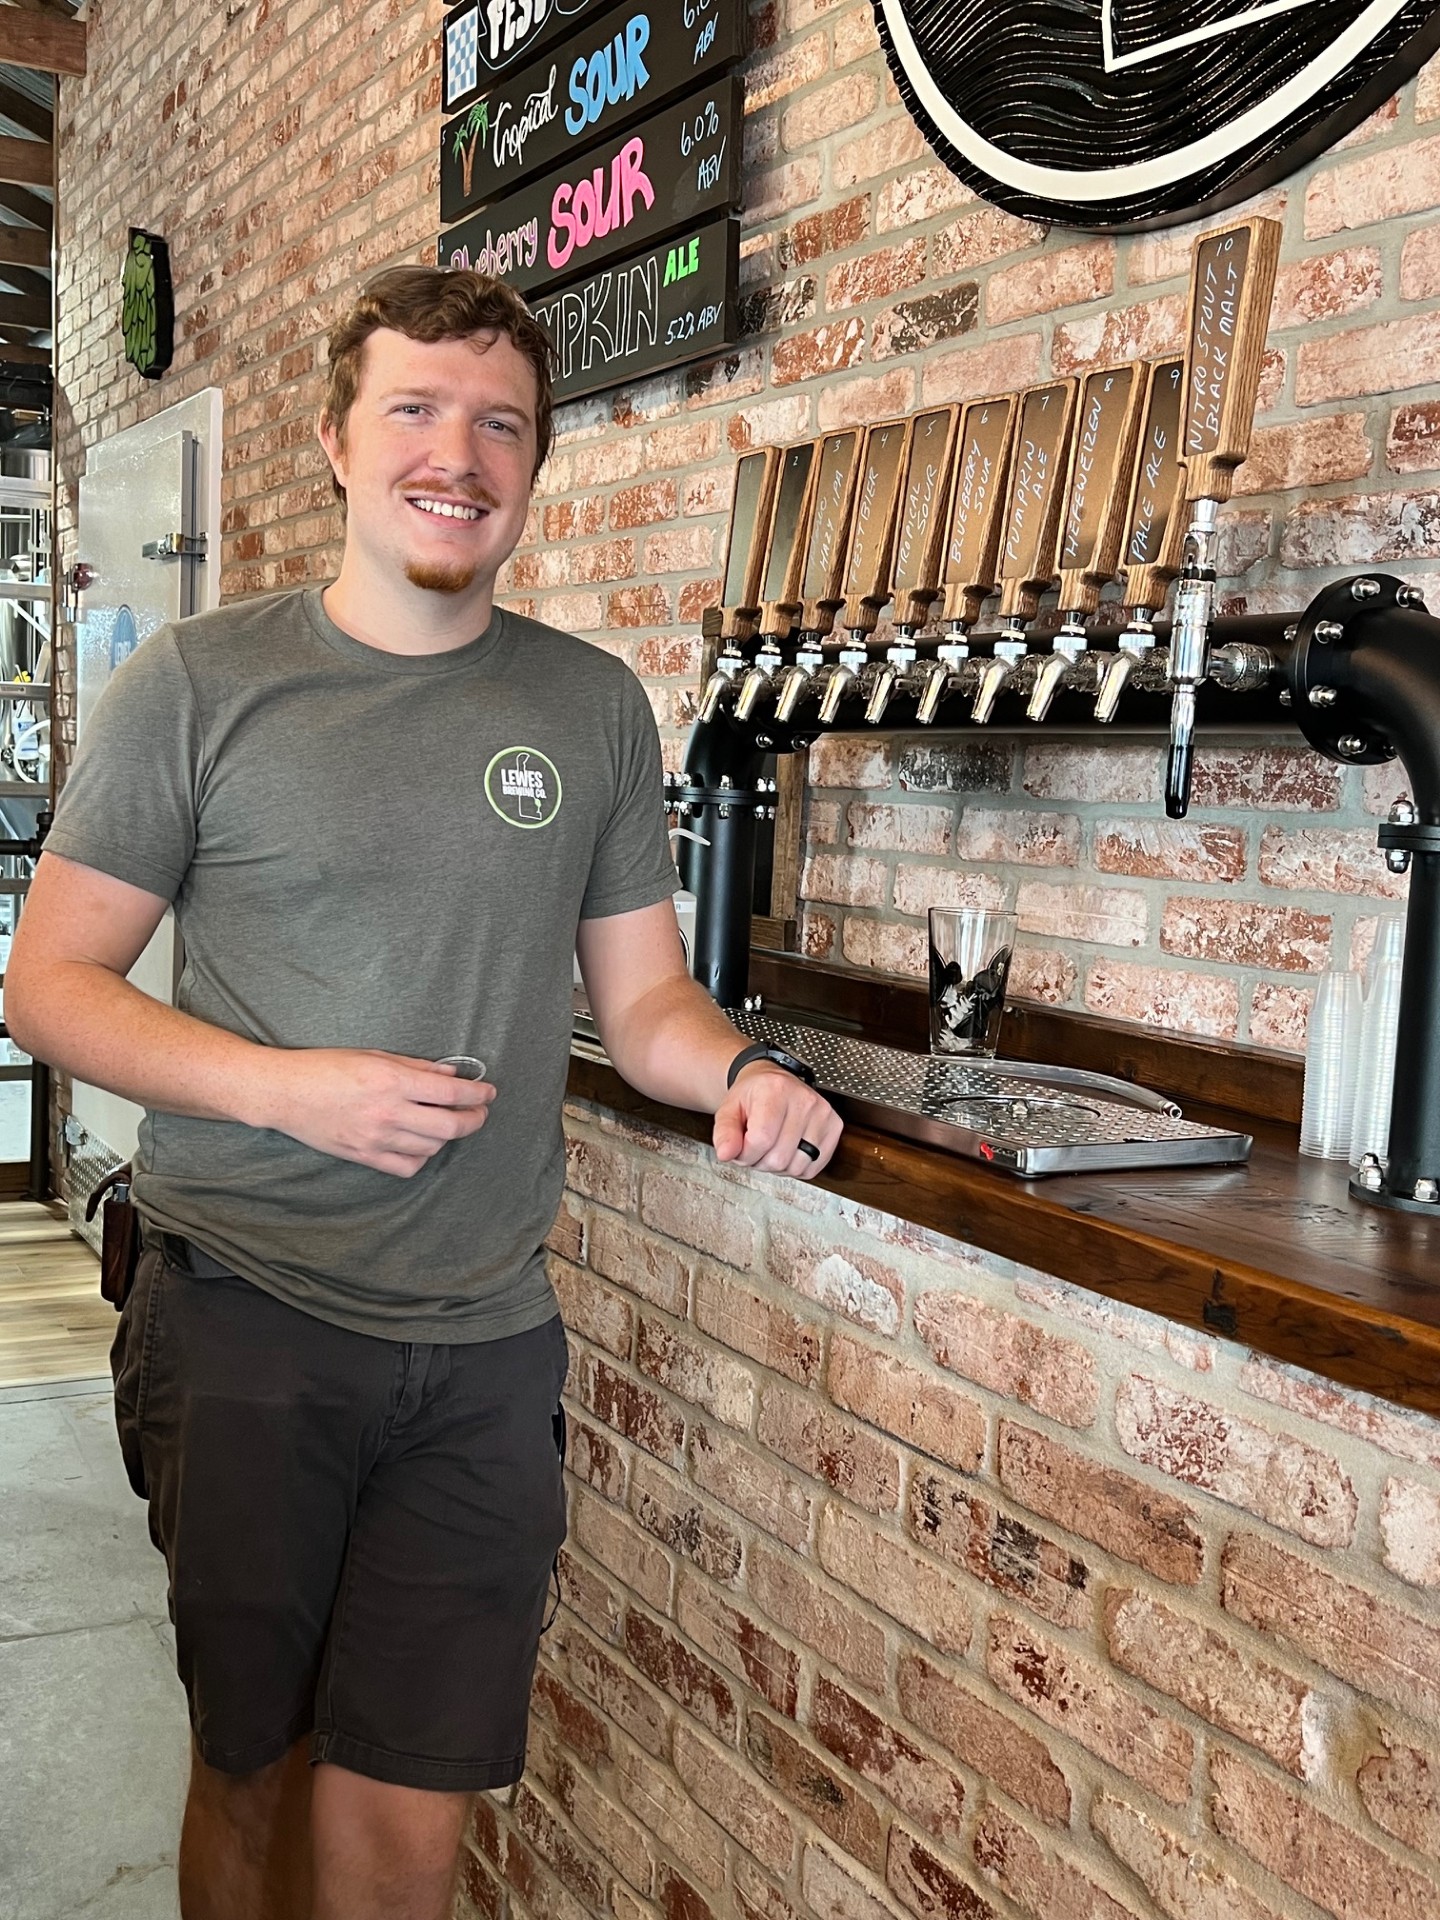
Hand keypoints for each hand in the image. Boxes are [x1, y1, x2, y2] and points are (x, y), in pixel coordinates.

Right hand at [256, 1049, 495, 1177]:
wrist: (285, 1093)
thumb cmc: (326, 1067)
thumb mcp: (374, 1055)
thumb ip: (415, 1066)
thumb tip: (450, 1073)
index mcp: (392, 1080)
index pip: (450, 1091)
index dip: (477, 1093)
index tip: (487, 1092)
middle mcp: (388, 1111)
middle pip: (450, 1125)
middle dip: (474, 1119)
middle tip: (479, 1112)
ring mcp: (376, 1138)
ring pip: (432, 1147)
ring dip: (448, 1136)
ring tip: (448, 1123)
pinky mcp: (364, 1156)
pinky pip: (408, 1166)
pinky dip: (422, 1156)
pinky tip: (421, 1143)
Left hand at [711, 1063, 841, 1180]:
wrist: (774, 1083)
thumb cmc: (753, 1096)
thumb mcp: (729, 1109)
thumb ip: (724, 1132)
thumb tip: (726, 1153)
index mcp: (775, 1090)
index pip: (761, 1140)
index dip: (745, 1154)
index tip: (740, 1147)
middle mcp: (804, 1099)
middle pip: (778, 1157)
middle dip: (759, 1161)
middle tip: (756, 1146)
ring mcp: (823, 1113)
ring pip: (796, 1166)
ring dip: (778, 1166)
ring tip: (772, 1147)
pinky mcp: (835, 1127)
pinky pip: (813, 1167)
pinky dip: (796, 1167)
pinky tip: (788, 1150)